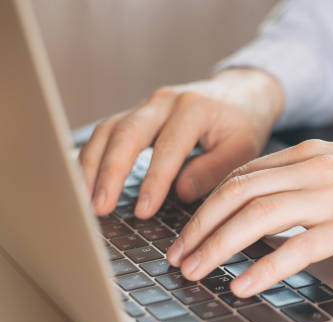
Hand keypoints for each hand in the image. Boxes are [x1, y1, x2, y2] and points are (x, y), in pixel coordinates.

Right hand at [78, 68, 283, 217]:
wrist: (240, 93)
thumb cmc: (243, 124)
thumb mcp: (242, 149)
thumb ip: (214, 170)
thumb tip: (181, 193)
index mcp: (194, 108)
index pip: (167, 148)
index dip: (153, 182)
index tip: (142, 211)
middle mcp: (164, 101)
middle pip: (126, 133)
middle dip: (109, 172)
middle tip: (99, 207)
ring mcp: (147, 105)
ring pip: (108, 130)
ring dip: (92, 165)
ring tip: (84, 200)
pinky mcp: (137, 114)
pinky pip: (108, 132)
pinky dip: (92, 157)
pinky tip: (85, 181)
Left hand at [166, 140, 332, 296]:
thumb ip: (305, 179)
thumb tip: (267, 204)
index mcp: (309, 155)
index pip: (242, 175)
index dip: (207, 204)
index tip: (189, 230)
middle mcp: (314, 169)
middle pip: (238, 193)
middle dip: (199, 227)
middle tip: (178, 255)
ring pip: (258, 216)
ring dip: (218, 246)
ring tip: (195, 272)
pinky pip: (298, 247)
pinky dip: (264, 268)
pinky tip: (243, 285)